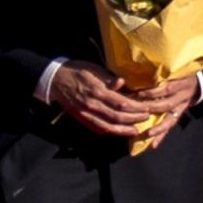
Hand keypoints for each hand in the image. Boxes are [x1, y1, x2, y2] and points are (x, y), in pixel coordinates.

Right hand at [49, 61, 186, 140]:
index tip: (146, 108)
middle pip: (117, 117)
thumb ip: (108, 78)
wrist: (56, 80)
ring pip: (108, 126)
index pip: (121, 103)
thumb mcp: (94, 69)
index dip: (135, 108)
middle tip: (146, 118)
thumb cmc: (77, 71)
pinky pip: (97, 128)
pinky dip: (109, 132)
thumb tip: (121, 83)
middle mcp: (93, 105)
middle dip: (133, 119)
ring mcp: (87, 114)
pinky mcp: (82, 118)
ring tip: (135, 130)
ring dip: (123, 130)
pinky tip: (118, 132)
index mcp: (97, 91)